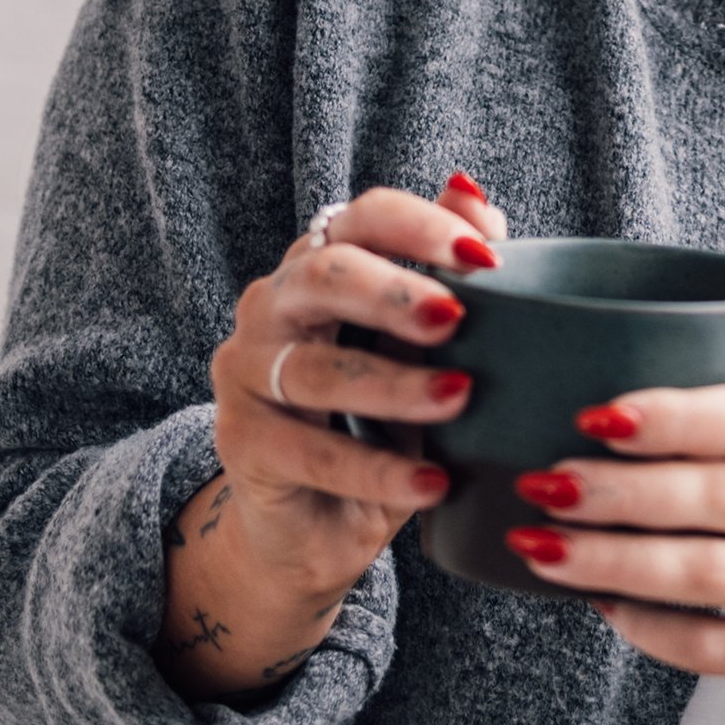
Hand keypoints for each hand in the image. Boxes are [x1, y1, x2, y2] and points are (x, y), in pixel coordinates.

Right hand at [158, 173, 508, 700]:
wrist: (316, 526)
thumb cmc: (380, 422)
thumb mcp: (423, 353)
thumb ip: (445, 276)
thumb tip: (473, 198)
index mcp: (321, 266)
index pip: (362, 219)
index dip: (420, 226)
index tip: (484, 256)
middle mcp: (273, 305)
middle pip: (324, 275)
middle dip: (393, 291)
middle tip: (454, 316)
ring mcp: (247, 371)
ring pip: (315, 369)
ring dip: (392, 385)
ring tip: (457, 398)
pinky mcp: (240, 441)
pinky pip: (310, 451)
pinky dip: (374, 469)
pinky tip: (429, 483)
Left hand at [500, 312, 724, 708]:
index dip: (675, 418)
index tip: (593, 418)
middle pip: (721, 499)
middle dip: (621, 492)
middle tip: (544, 483)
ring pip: (713, 574)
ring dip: (615, 561)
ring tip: (542, 544)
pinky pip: (721, 647)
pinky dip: (652, 628)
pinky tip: (599, 603)